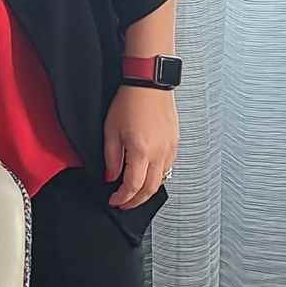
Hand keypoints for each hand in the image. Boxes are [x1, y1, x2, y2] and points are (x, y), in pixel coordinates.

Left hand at [105, 82, 177, 209]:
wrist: (149, 83)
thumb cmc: (130, 100)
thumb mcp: (111, 130)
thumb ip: (111, 157)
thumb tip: (111, 176)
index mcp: (141, 151)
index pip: (133, 186)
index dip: (122, 198)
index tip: (114, 200)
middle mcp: (159, 153)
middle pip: (150, 189)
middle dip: (136, 201)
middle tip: (124, 203)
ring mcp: (170, 148)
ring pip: (162, 180)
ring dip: (148, 190)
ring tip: (135, 192)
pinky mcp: (175, 143)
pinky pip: (168, 167)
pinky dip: (158, 177)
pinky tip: (149, 175)